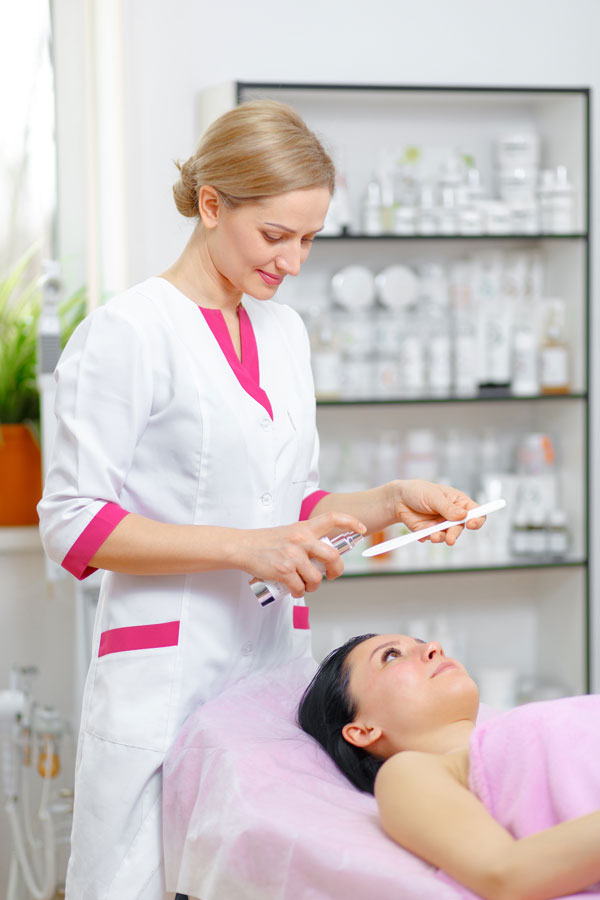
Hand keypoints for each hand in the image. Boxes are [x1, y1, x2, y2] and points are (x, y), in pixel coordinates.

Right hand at [236, 512, 366, 598]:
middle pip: (332, 557)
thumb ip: (306, 539)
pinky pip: (300, 588)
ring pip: (316, 578)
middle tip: (332, 575)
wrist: (243, 547)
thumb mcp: (290, 532)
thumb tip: (323, 557)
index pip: (332, 518)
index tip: (361, 530)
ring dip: (313, 586)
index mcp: (304, 527)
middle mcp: (301, 540)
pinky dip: (299, 592)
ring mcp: (292, 556)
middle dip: (336, 570)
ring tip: (305, 584)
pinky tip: (294, 589)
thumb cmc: (266, 542)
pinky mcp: (283, 571)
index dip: (351, 522)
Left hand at [394, 479, 484, 545]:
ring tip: (434, 536)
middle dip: (455, 534)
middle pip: (461, 527)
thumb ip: (447, 507)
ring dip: (443, 538)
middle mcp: (453, 515)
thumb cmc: (418, 491)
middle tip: (450, 539)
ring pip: (449, 536)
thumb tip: (464, 515)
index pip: (475, 511)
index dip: (477, 519)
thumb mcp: (433, 496)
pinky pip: (434, 539)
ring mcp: (442, 524)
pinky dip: (430, 538)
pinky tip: (423, 534)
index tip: (472, 524)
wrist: (398, 500)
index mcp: (458, 502)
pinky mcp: (431, 532)